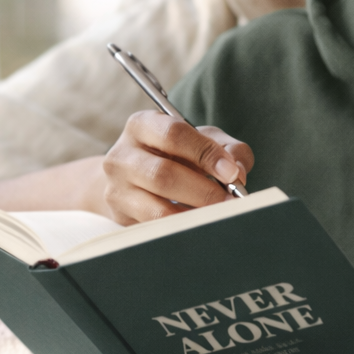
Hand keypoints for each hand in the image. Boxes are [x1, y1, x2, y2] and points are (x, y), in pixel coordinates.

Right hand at [101, 112, 253, 224]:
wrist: (132, 178)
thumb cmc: (173, 154)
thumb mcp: (200, 140)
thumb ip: (225, 147)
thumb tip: (237, 171)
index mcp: (142, 125)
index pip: (174, 134)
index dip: (206, 153)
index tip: (232, 173)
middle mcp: (122, 155)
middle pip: (164, 174)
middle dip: (204, 190)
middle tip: (230, 201)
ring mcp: (117, 188)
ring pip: (158, 208)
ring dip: (195, 214)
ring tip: (219, 214)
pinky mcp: (120, 216)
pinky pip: (156, 228)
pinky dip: (183, 228)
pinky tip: (200, 225)